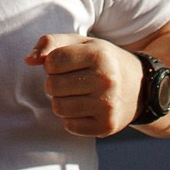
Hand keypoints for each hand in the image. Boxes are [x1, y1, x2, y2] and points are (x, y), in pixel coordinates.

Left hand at [27, 34, 143, 136]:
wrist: (141, 87)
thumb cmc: (103, 61)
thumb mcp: (82, 43)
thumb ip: (51, 43)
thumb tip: (28, 60)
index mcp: (99, 55)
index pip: (52, 62)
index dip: (52, 63)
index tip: (66, 64)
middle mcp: (106, 80)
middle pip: (52, 86)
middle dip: (55, 83)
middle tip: (72, 81)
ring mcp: (108, 105)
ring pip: (58, 108)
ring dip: (61, 101)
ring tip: (78, 94)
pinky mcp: (107, 126)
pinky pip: (69, 125)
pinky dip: (72, 118)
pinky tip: (86, 108)